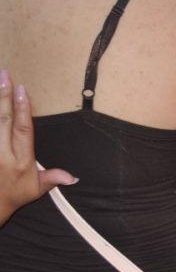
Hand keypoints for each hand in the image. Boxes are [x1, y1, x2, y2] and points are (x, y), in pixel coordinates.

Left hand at [0, 70, 76, 219]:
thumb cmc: (13, 196)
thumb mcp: (35, 190)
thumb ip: (52, 179)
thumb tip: (73, 177)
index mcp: (22, 161)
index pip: (23, 130)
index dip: (23, 109)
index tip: (22, 89)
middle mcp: (3, 154)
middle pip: (3, 121)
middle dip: (4, 97)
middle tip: (4, 75)